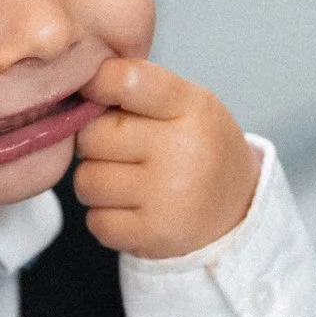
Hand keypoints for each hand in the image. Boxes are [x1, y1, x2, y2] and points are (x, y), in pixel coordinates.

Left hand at [75, 59, 261, 258]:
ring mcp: (168, 196)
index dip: (98, 83)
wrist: (237, 208)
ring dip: (96, 181)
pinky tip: (131, 208)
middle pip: (93, 136)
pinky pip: (95, 221)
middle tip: (121, 149)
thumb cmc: (196, 146)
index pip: (127, 81)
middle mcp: (183, 150)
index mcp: (191, 107)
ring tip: (127, 180)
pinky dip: (105, 216)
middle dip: (95, 142)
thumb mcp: (186, 103)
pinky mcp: (153, 235)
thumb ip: (136, 88)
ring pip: (87, 181)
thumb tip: (78, 86)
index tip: (94, 91)